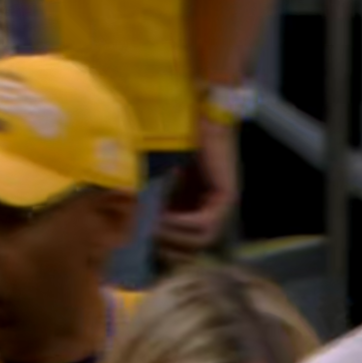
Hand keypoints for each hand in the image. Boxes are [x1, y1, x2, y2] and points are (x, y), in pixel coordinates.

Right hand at [156, 117, 238, 264]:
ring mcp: (223, 205)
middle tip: (148, 242)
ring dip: (175, 238)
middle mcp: (214, 210)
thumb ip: (157, 197)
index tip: (145, 243)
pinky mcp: (226, 197)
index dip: (167, 248)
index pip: (188, 244)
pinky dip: (182, 224)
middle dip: (170, 249)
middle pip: (195, 248)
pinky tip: (163, 218)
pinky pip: (204, 223)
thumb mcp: (163, 175)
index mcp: (199, 207)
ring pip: (202, 240)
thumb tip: (135, 223)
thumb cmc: (178, 138)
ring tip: (154, 229)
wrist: (201, 113)